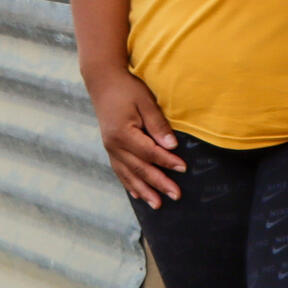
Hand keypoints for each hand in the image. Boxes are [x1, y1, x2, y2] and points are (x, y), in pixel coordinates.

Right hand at [89, 69, 184, 207]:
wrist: (103, 82)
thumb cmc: (127, 89)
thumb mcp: (145, 101)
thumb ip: (157, 124)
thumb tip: (171, 146)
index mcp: (122, 133)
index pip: (149, 152)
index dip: (167, 161)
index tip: (183, 168)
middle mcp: (114, 145)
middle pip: (139, 168)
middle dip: (159, 183)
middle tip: (176, 195)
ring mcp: (110, 149)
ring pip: (128, 175)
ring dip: (144, 190)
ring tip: (158, 204)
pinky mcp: (110, 149)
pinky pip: (120, 171)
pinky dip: (130, 184)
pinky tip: (138, 195)